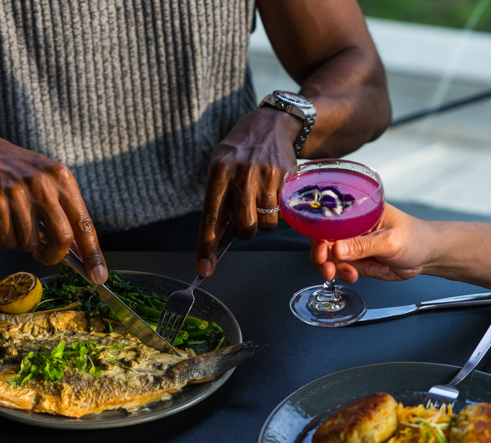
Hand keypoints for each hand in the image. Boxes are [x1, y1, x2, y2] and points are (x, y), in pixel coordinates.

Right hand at [0, 135, 106, 283]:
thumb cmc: (23, 174)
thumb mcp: (51, 183)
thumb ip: (67, 214)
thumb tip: (80, 253)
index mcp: (63, 179)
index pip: (84, 223)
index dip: (93, 253)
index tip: (99, 276)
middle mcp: (43, 185)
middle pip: (62, 237)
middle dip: (55, 255)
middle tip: (46, 255)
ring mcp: (18, 194)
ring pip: (31, 243)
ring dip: (27, 243)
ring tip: (19, 222)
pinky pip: (9, 240)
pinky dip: (9, 238)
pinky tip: (5, 218)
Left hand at [195, 108, 300, 276]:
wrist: (270, 124)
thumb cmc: (239, 153)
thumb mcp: (220, 169)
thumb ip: (218, 202)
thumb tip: (216, 243)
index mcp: (218, 173)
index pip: (210, 219)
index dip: (206, 248)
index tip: (204, 270)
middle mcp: (241, 175)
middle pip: (245, 228)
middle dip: (246, 230)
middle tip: (247, 215)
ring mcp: (266, 176)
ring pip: (266, 224)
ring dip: (264, 219)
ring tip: (261, 198)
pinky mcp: (286, 178)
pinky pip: (282, 212)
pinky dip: (278, 209)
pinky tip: (274, 190)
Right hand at [310, 203, 432, 283]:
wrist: (428, 256)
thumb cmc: (415, 238)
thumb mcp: (390, 241)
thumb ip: (363, 246)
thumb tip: (337, 249)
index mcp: (358, 212)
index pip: (329, 221)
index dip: (319, 236)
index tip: (321, 253)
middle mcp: (352, 227)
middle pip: (323, 242)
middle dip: (324, 259)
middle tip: (331, 272)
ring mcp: (353, 244)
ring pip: (331, 259)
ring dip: (340, 270)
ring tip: (355, 274)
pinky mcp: (356, 260)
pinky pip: (344, 269)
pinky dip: (352, 274)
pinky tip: (373, 270)